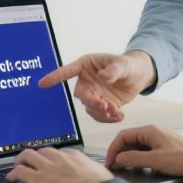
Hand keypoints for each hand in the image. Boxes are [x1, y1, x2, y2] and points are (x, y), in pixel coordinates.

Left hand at [5, 147, 113, 182]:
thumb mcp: (100, 173)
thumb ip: (95, 172)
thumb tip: (100, 177)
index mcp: (74, 156)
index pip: (60, 153)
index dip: (53, 159)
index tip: (52, 164)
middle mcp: (59, 158)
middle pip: (43, 150)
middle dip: (36, 156)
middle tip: (31, 162)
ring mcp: (47, 167)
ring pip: (28, 156)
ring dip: (21, 160)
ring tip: (17, 166)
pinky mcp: (38, 179)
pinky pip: (21, 172)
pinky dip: (13, 173)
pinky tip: (10, 178)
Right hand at [39, 51, 155, 122]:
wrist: (139, 76)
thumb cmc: (130, 64)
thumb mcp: (124, 64)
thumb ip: (114, 70)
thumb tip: (103, 77)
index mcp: (86, 66)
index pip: (67, 71)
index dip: (55, 77)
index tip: (42, 84)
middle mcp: (86, 81)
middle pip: (81, 95)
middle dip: (91, 102)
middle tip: (105, 106)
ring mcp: (93, 94)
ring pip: (89, 108)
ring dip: (101, 112)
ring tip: (116, 111)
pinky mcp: (101, 105)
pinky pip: (99, 115)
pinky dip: (108, 118)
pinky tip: (119, 116)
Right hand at [106, 125, 182, 179]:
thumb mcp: (156, 160)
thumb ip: (135, 158)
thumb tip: (117, 158)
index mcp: (149, 131)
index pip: (123, 136)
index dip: (113, 149)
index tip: (109, 164)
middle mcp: (152, 132)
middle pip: (129, 140)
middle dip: (119, 153)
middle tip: (114, 169)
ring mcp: (159, 139)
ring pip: (137, 146)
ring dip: (129, 156)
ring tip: (123, 169)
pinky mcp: (164, 147)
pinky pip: (146, 150)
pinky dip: (139, 158)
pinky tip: (138, 167)